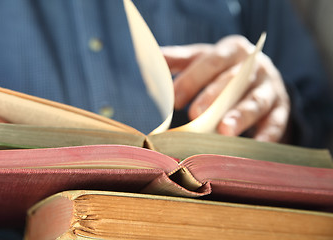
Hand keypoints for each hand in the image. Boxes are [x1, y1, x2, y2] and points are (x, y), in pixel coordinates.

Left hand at [162, 35, 289, 141]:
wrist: (259, 77)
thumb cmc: (222, 71)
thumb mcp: (202, 58)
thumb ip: (180, 59)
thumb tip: (152, 59)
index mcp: (232, 50)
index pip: (212, 62)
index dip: (193, 79)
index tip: (173, 98)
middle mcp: (255, 67)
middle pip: (234, 81)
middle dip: (214, 96)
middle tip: (195, 114)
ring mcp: (271, 88)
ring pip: (256, 101)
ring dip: (241, 116)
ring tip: (224, 131)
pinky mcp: (281, 110)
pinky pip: (275, 124)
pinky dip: (266, 136)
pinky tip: (254, 147)